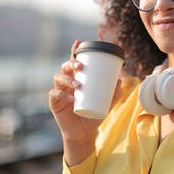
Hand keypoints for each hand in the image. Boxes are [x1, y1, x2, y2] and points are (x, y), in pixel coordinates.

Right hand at [49, 39, 121, 164]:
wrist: (83, 132)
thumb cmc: (93, 114)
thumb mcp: (107, 104)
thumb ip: (114, 93)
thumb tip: (119, 80)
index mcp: (77, 78)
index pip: (74, 61)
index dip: (74, 50)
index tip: (79, 42)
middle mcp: (67, 82)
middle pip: (65, 67)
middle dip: (71, 63)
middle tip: (80, 66)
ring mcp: (59, 91)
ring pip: (58, 78)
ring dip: (67, 79)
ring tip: (78, 85)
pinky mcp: (54, 103)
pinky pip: (55, 94)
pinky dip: (62, 95)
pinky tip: (70, 98)